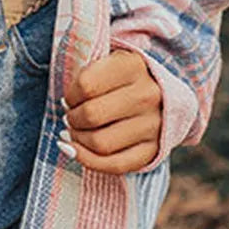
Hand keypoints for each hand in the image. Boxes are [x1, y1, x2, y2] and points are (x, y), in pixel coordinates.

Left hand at [60, 48, 161, 173]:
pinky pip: (115, 165)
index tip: (70, 99)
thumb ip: (85, 79)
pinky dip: (88, 161)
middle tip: (71, 117)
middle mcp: (148, 95)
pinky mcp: (154, 150)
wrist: (162, 93)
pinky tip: (74, 150)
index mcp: (133, 66)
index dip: (70, 96)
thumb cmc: (122, 78)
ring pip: (100, 143)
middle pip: (92, 115)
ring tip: (75, 132)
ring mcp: (154, 125)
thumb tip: (66, 107)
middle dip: (72, 119)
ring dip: (77, 140)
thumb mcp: (107, 64)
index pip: (85, 85)